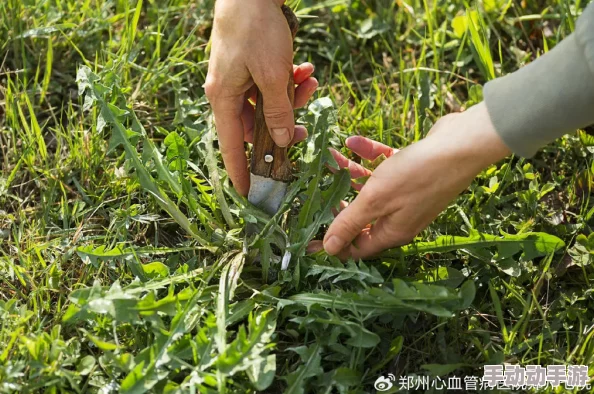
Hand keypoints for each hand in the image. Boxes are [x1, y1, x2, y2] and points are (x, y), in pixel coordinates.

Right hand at [205, 0, 317, 195]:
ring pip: (267, 104)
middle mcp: (226, 92)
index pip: (230, 146)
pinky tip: (305, 70)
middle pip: (255, 126)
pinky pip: (269, 85)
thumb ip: (278, 112)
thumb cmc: (256, 30)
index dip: (239, 170)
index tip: (246, 193)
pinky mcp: (248, 67)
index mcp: (223, 98)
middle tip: (305, 128)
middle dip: (283, 125)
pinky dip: (288, 81)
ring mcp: (237, 79)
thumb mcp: (273, 76)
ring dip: (291, 98)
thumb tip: (280, 141)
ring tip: (310, 82)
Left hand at [311, 102, 511, 259]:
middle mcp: (399, 216)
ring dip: (350, 173)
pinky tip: (352, 141)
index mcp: (392, 231)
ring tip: (330, 157)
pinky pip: (384, 167)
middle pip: (361, 216)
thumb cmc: (417, 175)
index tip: (310, 236)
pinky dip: (369, 156)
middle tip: (317, 190)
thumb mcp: (376, 201)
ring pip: (370, 188)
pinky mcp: (412, 170)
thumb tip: (329, 249)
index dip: (333, 242)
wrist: (461, 145)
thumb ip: (350, 223)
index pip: (357, 246)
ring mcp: (407, 194)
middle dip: (338, 203)